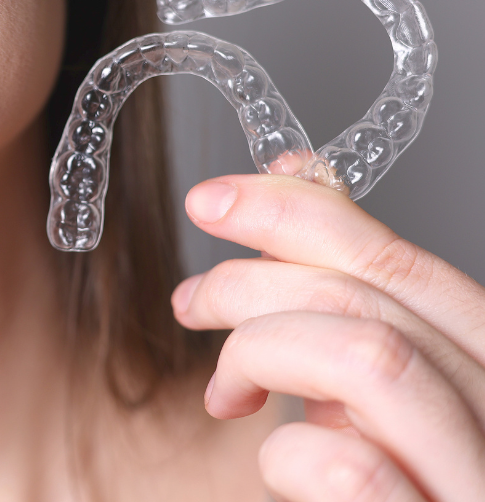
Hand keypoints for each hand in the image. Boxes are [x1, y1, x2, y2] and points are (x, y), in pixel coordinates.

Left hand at [171, 175, 484, 500]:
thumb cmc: (389, 488)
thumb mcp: (373, 382)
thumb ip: (349, 292)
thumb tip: (299, 177)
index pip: (400, 260)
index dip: (297, 212)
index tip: (215, 198)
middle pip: (378, 298)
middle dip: (253, 280)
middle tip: (191, 301)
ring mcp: (474, 484)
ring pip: (370, 358)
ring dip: (262, 351)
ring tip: (225, 387)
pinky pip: (348, 468)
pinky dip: (283, 451)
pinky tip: (275, 465)